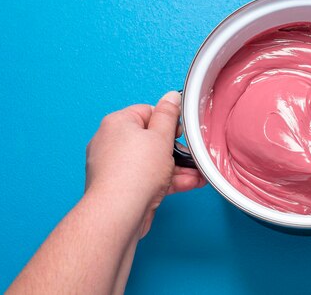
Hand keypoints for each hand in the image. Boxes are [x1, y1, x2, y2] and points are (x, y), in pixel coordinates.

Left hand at [85, 91, 205, 236]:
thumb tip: (170, 97)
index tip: (180, 131)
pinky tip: (188, 183)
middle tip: (191, 154)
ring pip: (152, 161)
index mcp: (118, 123)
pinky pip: (147, 178)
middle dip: (176, 149)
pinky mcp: (121, 187)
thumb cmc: (135, 172)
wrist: (119, 213)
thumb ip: (168, 115)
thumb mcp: (161, 136)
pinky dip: (167, 180)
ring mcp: (115, 167)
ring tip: (197, 173)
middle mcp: (111, 142)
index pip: (147, 112)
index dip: (167, 121)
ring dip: (177, 167)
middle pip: (151, 139)